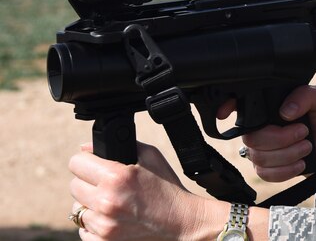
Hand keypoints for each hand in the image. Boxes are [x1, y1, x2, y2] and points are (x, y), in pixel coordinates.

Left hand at [68, 142, 212, 239]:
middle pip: (74, 186)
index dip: (85, 161)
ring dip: (91, 205)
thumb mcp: (151, 156)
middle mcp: (106, 201)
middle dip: (88, 182)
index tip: (92, 164)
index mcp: (116, 177)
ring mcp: (103, 225)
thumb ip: (120, 145)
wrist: (181, 222)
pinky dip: (94, 224)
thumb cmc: (167, 188)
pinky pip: (83, 229)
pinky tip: (112, 218)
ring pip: (76, 209)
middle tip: (106, 185)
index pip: (76, 163)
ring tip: (112, 203)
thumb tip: (86, 148)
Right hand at [222, 85, 315, 209]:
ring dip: (289, 154)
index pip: (238, 103)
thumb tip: (286, 111)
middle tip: (304, 132)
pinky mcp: (263, 168)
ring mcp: (257, 149)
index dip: (226, 106)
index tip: (224, 113)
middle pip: (253, 138)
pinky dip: (286, 170)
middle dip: (282, 139)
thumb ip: (306, 96)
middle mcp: (257, 126)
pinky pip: (265, 173)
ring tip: (307, 146)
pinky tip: (300, 163)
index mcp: (267, 105)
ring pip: (259, 157)